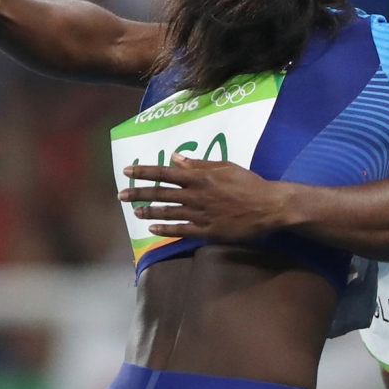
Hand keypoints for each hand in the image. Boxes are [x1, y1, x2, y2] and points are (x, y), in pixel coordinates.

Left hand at [118, 154, 292, 241]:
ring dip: (149, 212)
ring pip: (167, 213)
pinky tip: (153, 230)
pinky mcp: (206, 231)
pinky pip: (181, 230)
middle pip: (160, 193)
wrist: (268, 206)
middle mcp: (195, 195)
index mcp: (199, 177)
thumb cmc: (249, 183)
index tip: (127, 171)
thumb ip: (198, 164)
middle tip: (121, 195)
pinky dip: (165, 230)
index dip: (144, 172)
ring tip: (134, 212)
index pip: (164, 172)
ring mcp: (199, 215)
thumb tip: (176, 157)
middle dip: (138, 193)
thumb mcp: (225, 167)